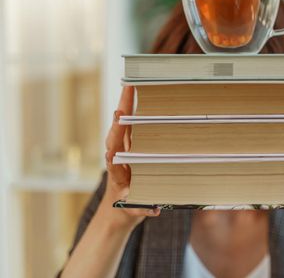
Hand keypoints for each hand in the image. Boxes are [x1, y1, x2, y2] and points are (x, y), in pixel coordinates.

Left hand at [101, 86, 159, 228]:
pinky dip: (130, 110)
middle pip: (116, 133)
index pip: (115, 154)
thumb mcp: (134, 210)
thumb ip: (141, 209)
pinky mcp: (127, 146)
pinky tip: (136, 95)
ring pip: (121, 126)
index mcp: (117, 173)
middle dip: (121, 114)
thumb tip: (153, 208)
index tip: (117, 123)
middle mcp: (116, 158)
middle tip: (127, 93)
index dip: (116, 139)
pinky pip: (128, 125)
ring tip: (131, 87)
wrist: (116, 208)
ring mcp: (121, 150)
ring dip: (125, 107)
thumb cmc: (126, 207)